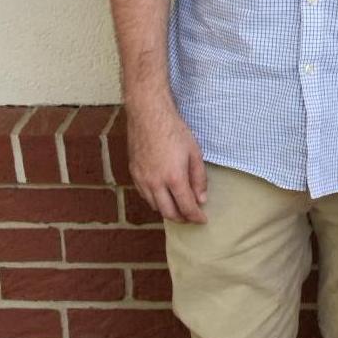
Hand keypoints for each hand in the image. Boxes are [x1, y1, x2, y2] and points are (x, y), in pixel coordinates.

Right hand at [127, 100, 207, 223]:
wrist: (149, 117)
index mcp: (174, 178)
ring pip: (155, 206)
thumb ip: (199, 178)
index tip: (202, 220)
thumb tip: (201, 199)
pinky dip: (156, 201)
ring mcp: (142, 180)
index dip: (195, 217)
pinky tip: (164, 196)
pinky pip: (145, 196)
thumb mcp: (194, 153)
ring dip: (168, 211)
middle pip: (168, 212)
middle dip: (182, 218)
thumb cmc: (175, 131)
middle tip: (191, 217)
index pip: (186, 206)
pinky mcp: (134, 174)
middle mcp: (155, 183)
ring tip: (180, 208)